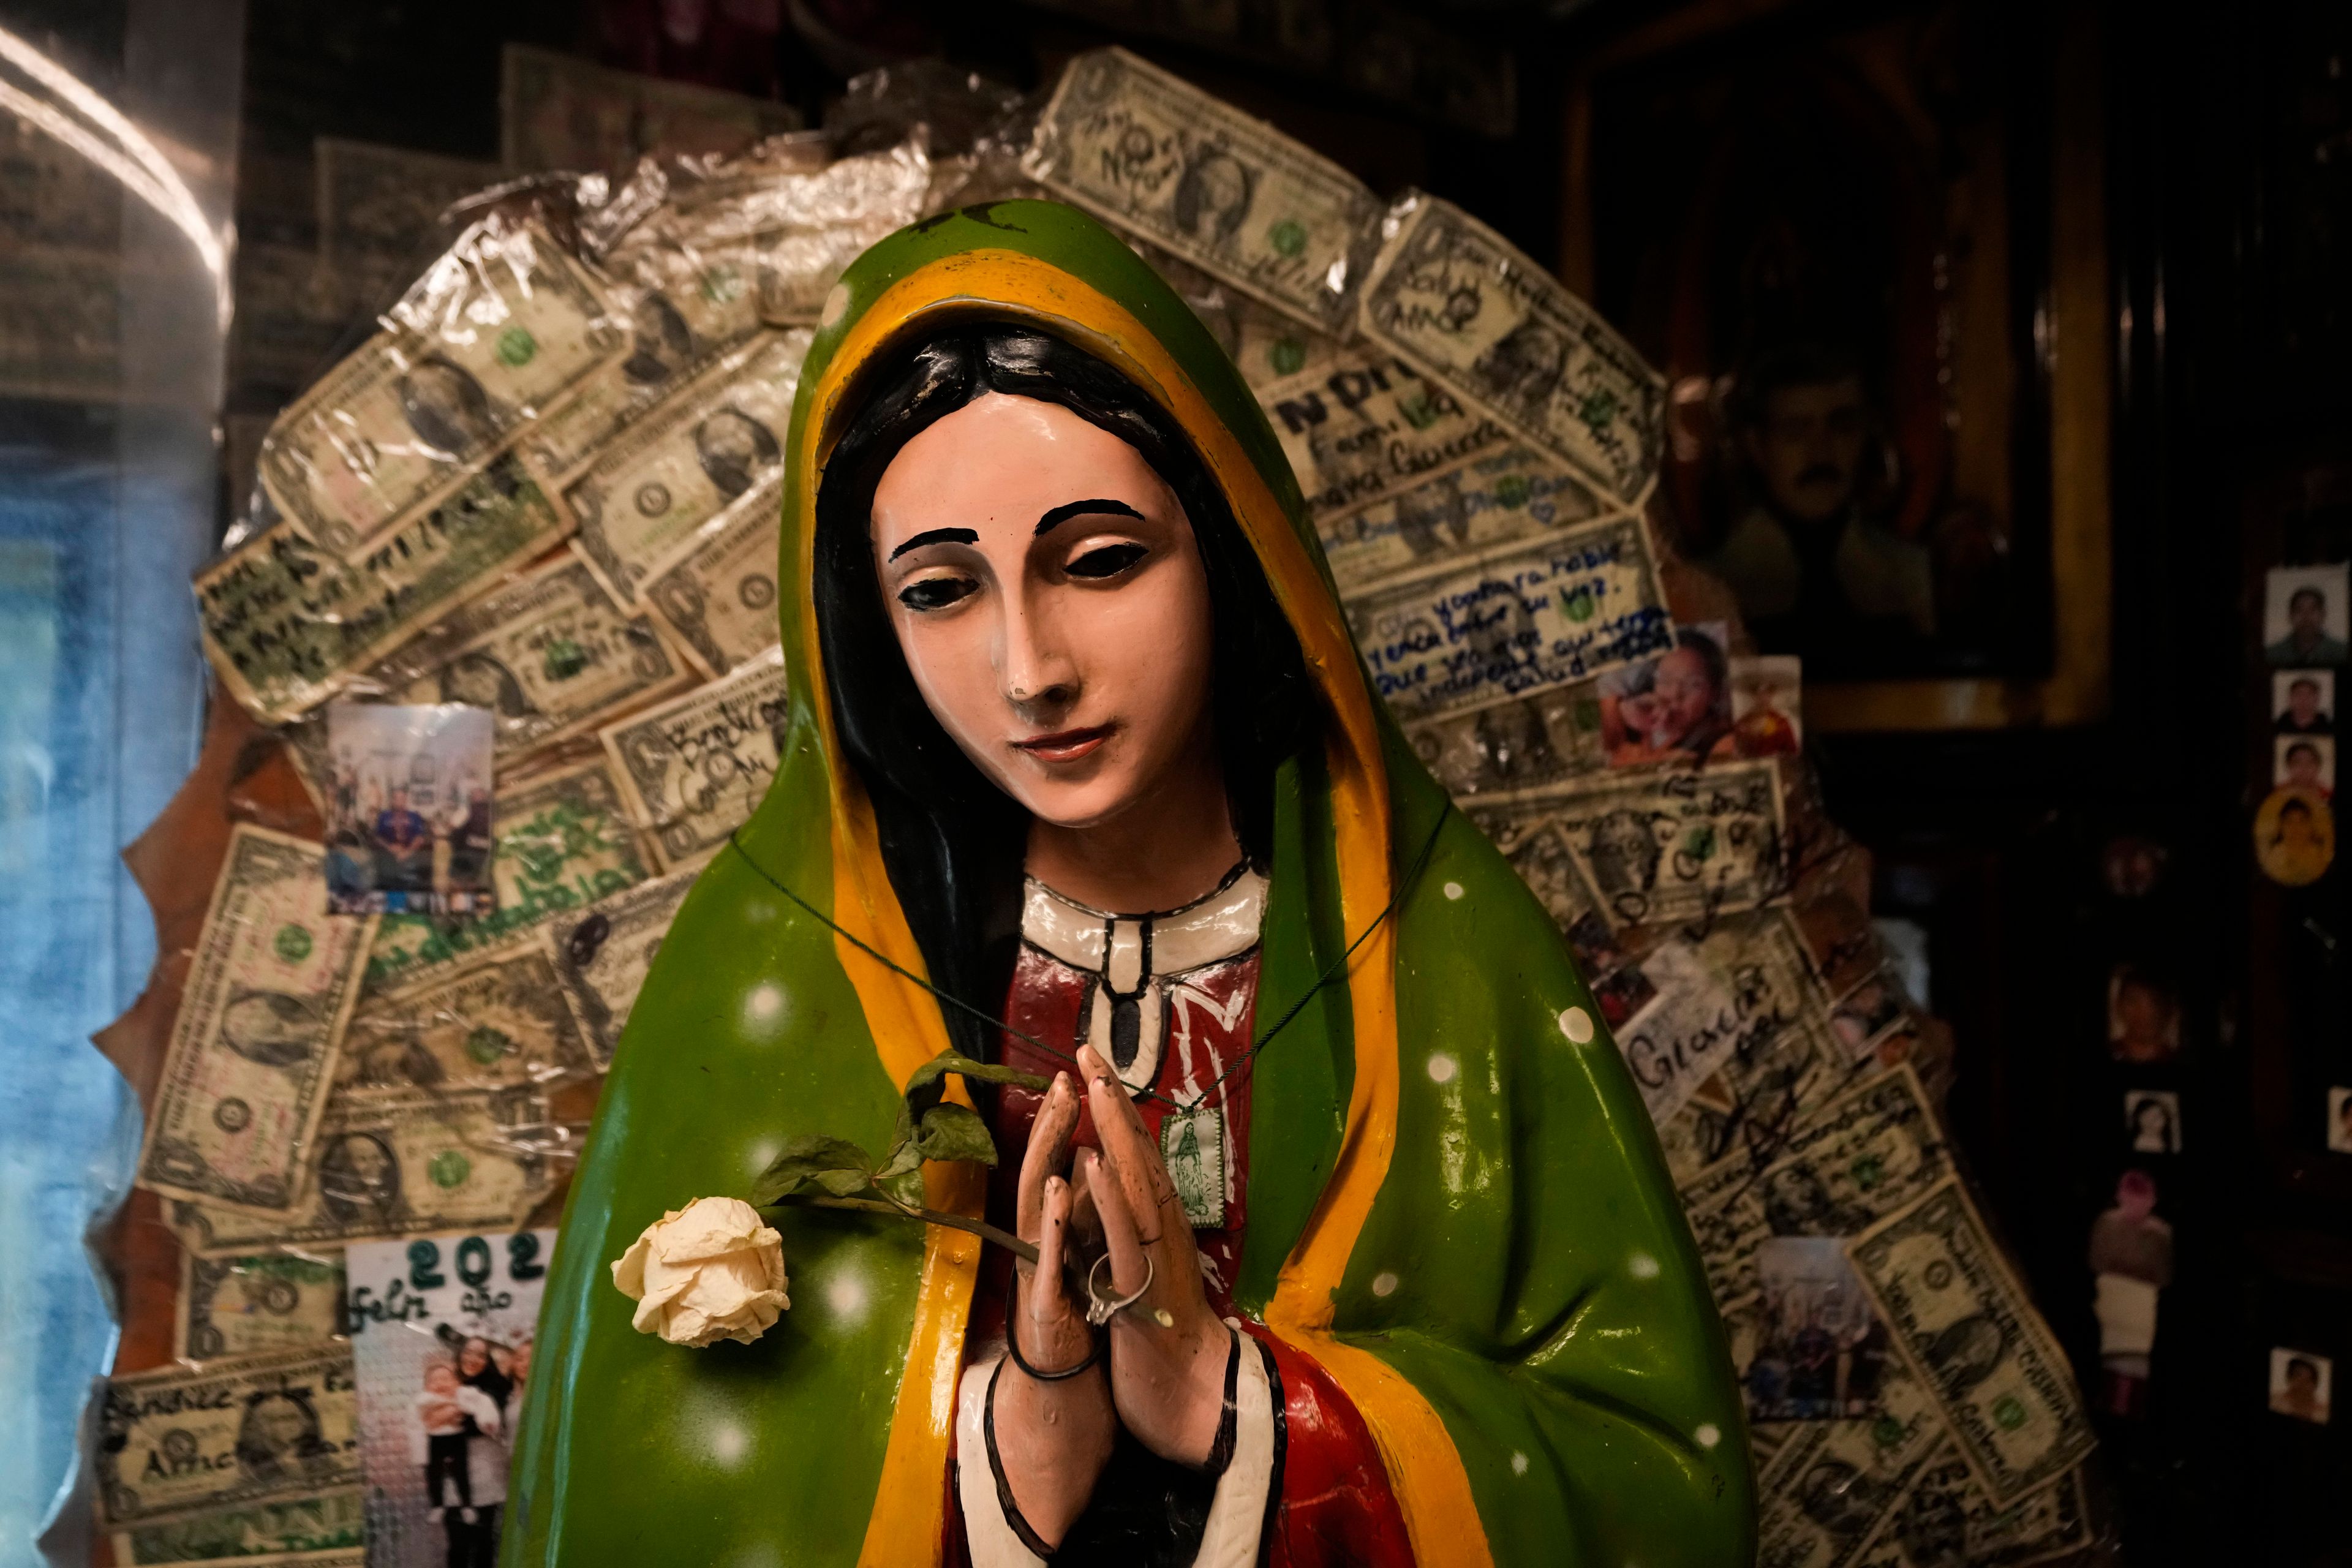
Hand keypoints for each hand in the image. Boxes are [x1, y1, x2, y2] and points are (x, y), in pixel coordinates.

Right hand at [990, 1071, 1115, 1545]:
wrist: (1061, 1389)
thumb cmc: (1071, 1316)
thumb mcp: (1077, 1255)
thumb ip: (1076, 1213)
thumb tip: (1084, 1166)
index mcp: (1047, 1231)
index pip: (1050, 1164)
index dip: (1061, 1122)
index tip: (1075, 1075)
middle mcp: (1035, 1243)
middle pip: (1037, 1172)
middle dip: (1051, 1125)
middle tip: (1064, 1078)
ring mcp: (1037, 1272)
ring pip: (1035, 1207)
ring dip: (1045, 1159)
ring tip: (1059, 1115)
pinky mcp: (1048, 1304)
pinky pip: (1049, 1257)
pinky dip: (1053, 1223)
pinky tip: (1058, 1189)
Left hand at [1078, 1045, 1232, 1467]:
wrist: (1195, 1401)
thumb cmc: (1168, 1340)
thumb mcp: (1147, 1273)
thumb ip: (1139, 1233)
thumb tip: (1124, 1192)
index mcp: (1160, 1227)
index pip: (1138, 1157)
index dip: (1115, 1110)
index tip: (1092, 1064)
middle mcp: (1163, 1230)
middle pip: (1139, 1154)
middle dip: (1111, 1100)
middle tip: (1088, 1047)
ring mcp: (1155, 1256)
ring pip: (1135, 1182)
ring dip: (1114, 1130)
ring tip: (1093, 1081)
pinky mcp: (1141, 1289)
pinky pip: (1125, 1235)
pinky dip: (1109, 1196)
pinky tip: (1094, 1160)